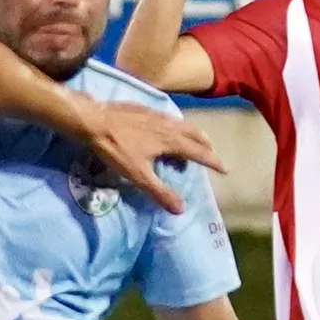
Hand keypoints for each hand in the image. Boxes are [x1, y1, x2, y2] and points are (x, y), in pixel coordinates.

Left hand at [79, 99, 218, 213]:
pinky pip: (169, 118)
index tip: (225, 169)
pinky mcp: (145, 110)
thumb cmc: (116, 148)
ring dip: (193, 134)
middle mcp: (169, 125)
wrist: (94, 120)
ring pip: (183, 124)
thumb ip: (160, 191)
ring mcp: (157, 115)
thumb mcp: (138, 175)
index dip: (213, 162)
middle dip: (206, 146)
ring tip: (194, 142)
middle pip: (196, 135)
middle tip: (212, 155)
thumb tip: (181, 209)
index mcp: (171, 141)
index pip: (199, 152)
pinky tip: (168, 129)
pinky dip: (177, 126)